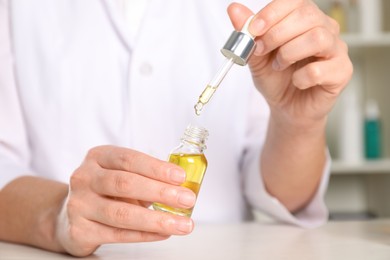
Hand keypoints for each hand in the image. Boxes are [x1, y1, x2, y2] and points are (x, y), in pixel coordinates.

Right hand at [55, 145, 195, 255]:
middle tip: (187, 199)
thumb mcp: (120, 175)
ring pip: (121, 213)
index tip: (180, 176)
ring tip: (182, 224)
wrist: (68, 216)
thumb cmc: (104, 191)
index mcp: (98, 157)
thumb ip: (146, 178)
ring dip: (157, 219)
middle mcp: (84, 178)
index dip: (156, 167)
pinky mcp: (79, 231)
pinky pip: (117, 234)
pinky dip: (144, 235)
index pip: (129, 159)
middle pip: (125, 183)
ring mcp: (79, 205)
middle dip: (160, 192)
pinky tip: (163, 233)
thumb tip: (181, 187)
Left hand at [228, 0, 352, 128]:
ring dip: (289, 53)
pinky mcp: (342, 72)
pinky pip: (321, 69)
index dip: (272, 13)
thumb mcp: (256, 56)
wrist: (286, 107)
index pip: (295, 2)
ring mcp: (337, 50)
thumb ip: (247, 33)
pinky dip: (301, 77)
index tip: (254, 30)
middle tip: (261, 50)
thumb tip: (234, 9)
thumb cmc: (276, 79)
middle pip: (308, 16)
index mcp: (305, 19)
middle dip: (277, 34)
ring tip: (279, 66)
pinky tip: (296, 82)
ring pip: (318, 38)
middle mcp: (325, 29)